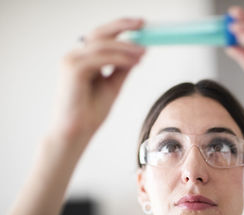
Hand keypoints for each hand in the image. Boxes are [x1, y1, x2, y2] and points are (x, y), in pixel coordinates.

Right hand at [50, 18, 145, 140]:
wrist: (77, 132)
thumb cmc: (91, 112)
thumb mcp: (112, 85)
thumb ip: (122, 68)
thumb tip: (139, 52)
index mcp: (82, 59)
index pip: (102, 36)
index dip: (120, 27)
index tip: (141, 25)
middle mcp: (74, 56)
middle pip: (100, 33)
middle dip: (122, 26)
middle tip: (143, 24)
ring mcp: (71, 61)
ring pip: (102, 44)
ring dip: (126, 47)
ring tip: (143, 52)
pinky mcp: (73, 69)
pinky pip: (101, 58)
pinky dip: (120, 58)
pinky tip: (134, 62)